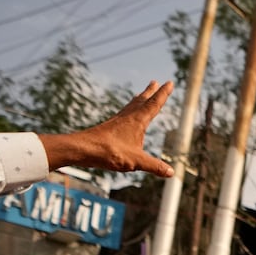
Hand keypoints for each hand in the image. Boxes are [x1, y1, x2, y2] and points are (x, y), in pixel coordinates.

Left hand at [38, 81, 174, 175]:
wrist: (84, 148)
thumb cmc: (110, 152)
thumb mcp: (136, 161)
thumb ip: (154, 166)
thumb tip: (171, 172)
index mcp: (138, 121)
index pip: (154, 104)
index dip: (163, 93)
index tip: (169, 82)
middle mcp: (128, 117)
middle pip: (142, 100)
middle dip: (150, 92)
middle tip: (155, 82)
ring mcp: (118, 121)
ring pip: (131, 105)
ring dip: (139, 98)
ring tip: (142, 94)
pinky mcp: (110, 127)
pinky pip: (123, 114)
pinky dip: (129, 109)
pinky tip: (126, 115)